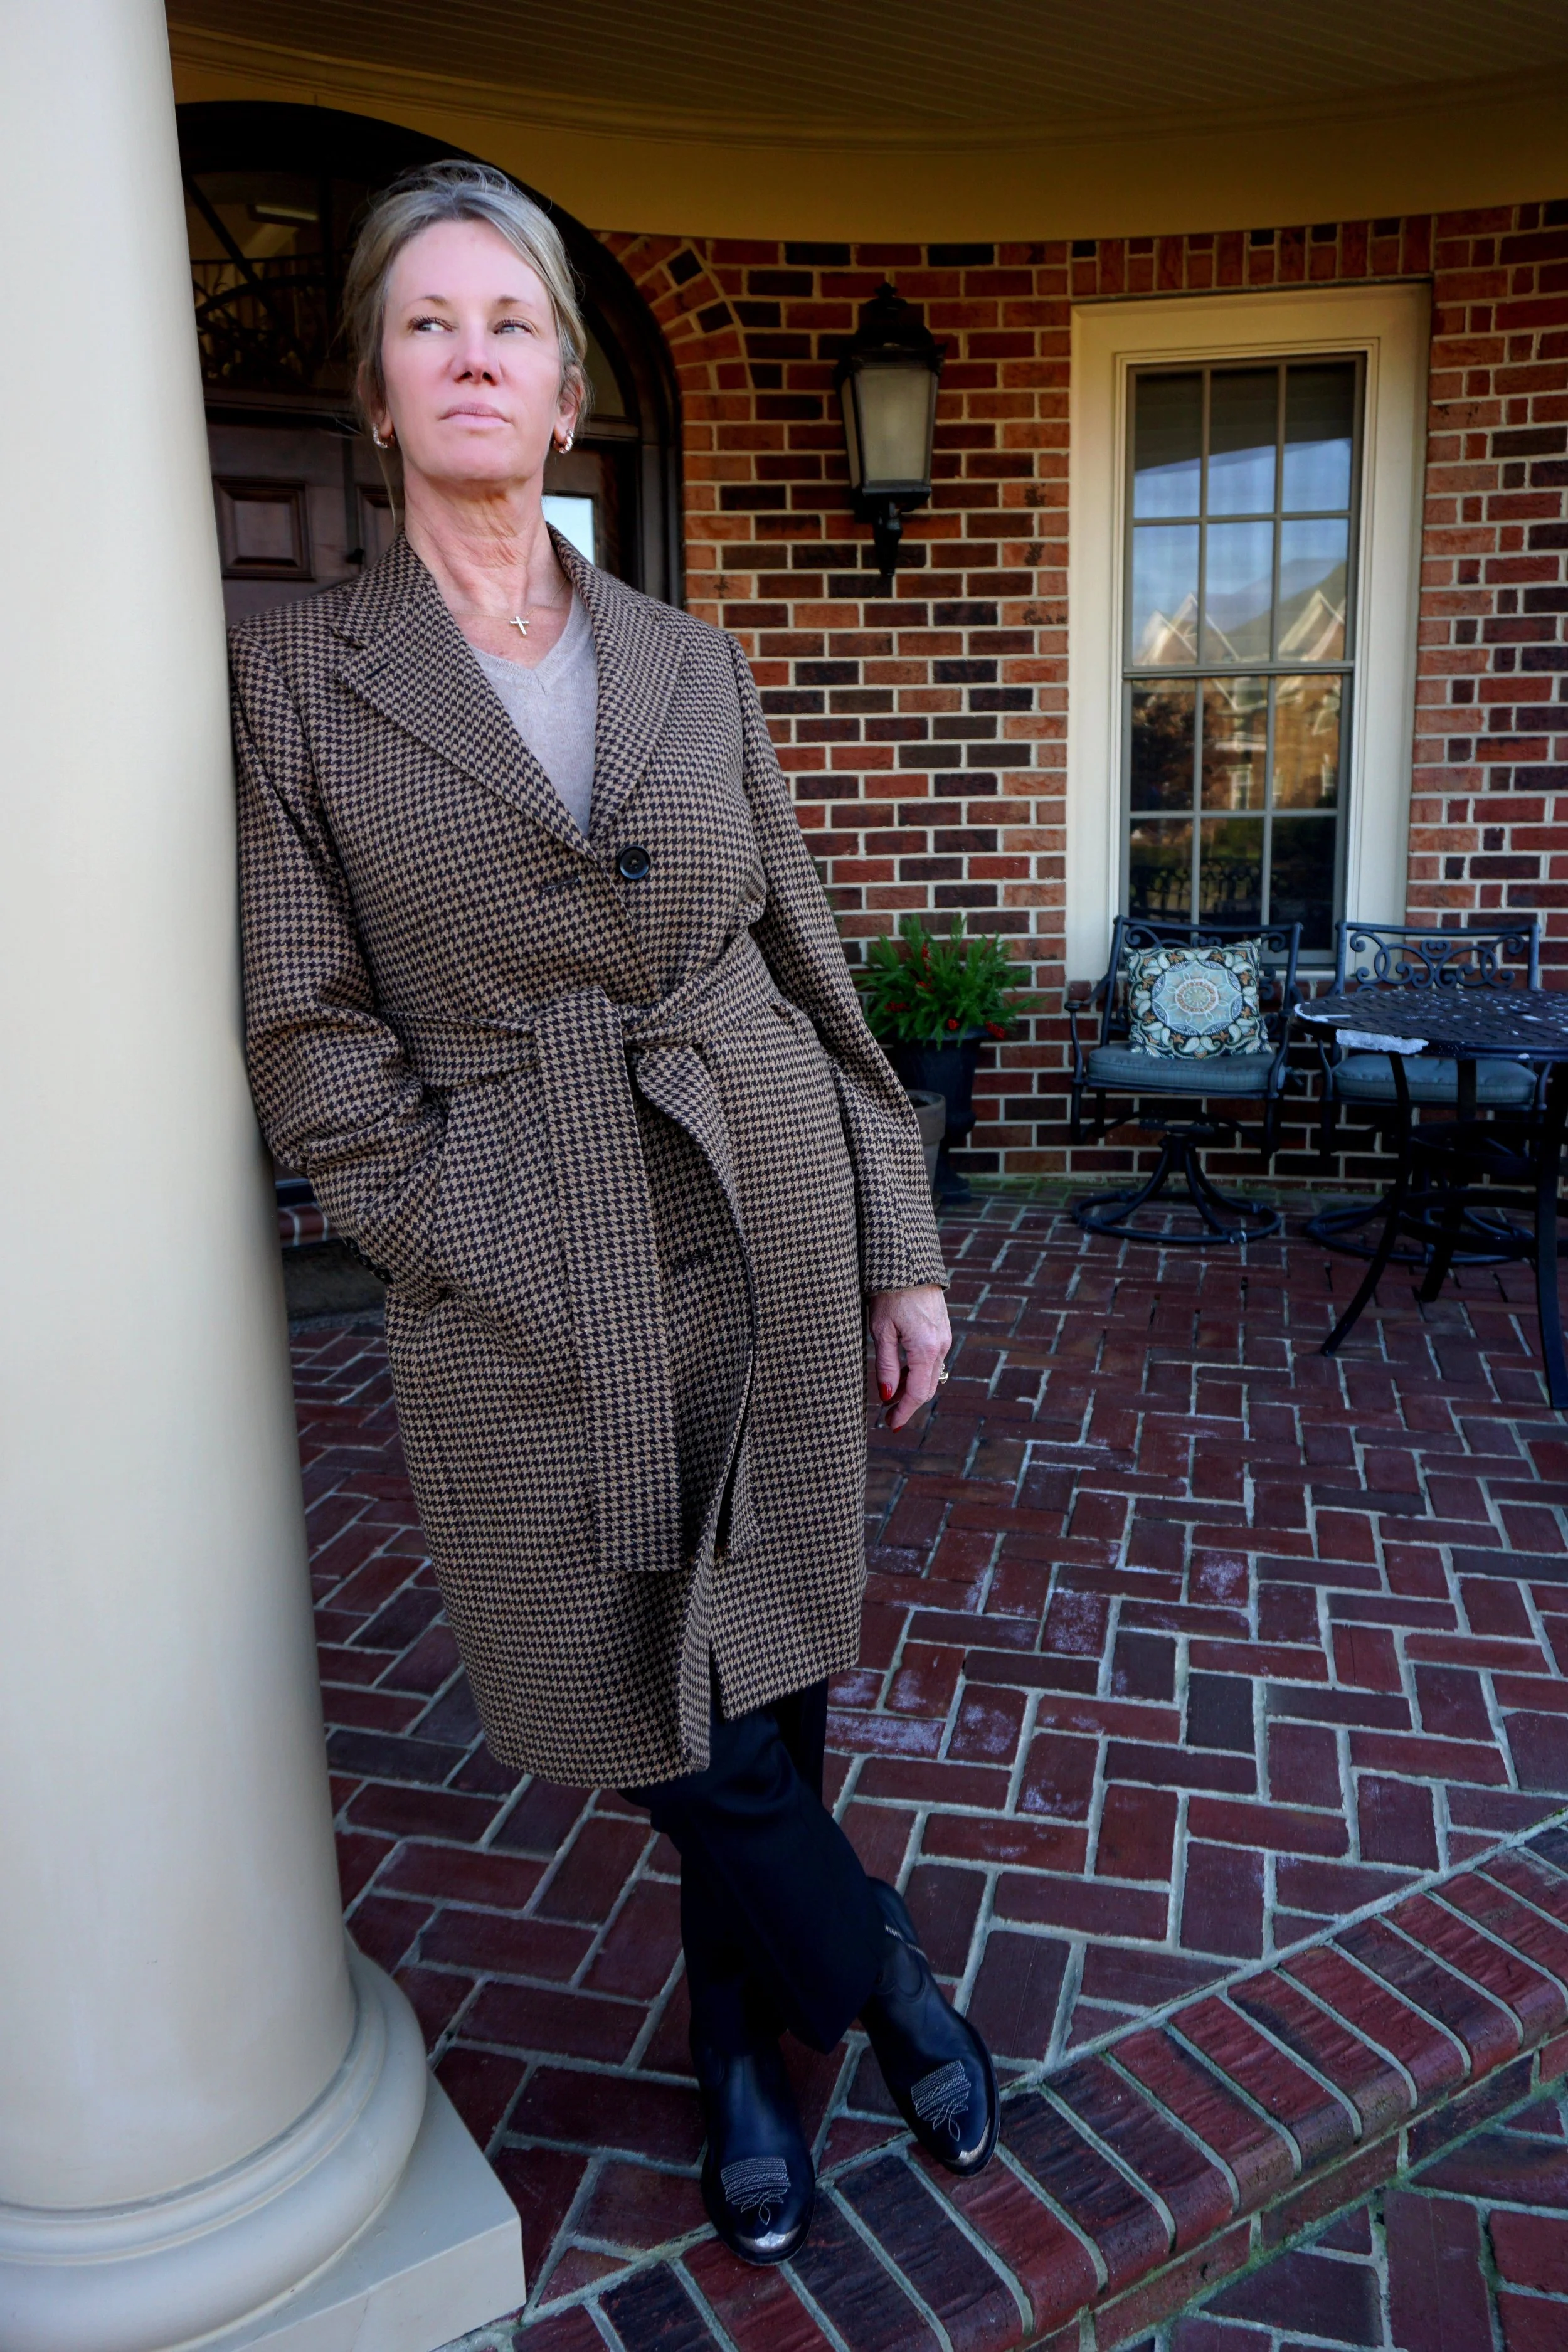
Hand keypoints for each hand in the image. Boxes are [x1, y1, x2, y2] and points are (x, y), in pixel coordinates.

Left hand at [868, 1284, 951, 1430]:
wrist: (907, 1263)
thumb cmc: (890, 1293)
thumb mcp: (881, 1331)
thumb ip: (886, 1366)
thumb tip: (887, 1396)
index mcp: (926, 1349)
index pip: (918, 1393)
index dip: (904, 1412)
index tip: (891, 1425)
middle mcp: (942, 1346)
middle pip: (928, 1387)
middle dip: (908, 1404)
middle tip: (888, 1416)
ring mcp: (945, 1337)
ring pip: (931, 1374)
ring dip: (912, 1387)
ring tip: (889, 1395)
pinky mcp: (943, 1330)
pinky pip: (932, 1360)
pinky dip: (918, 1371)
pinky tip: (901, 1373)